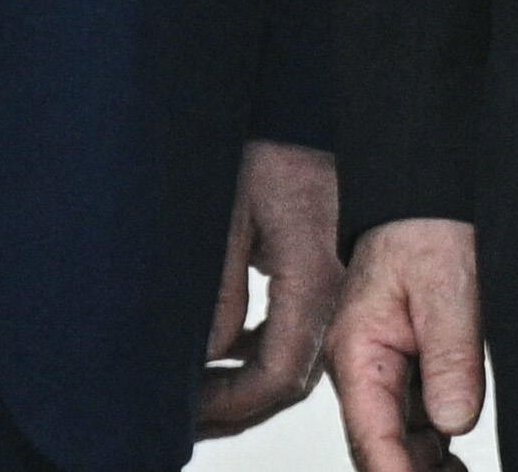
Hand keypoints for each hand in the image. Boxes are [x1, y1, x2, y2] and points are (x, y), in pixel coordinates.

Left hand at [198, 140, 345, 435]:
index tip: (185, 412)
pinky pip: (294, 330)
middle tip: (183, 418)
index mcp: (314, 277)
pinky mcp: (321, 267)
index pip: (279, 375)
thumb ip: (218, 293)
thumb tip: (205, 356)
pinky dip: (257, 353)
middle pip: (291, 379)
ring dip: (245, 384)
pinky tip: (223, 353)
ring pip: (295, 359)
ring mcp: (332, 280)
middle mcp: (334, 288)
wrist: (295, 99)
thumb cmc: (262, 145)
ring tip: (195, 396)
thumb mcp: (225, 216)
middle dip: (236, 407)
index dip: (230, 404)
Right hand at [331, 216, 485, 471]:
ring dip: (428, 463)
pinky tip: (457, 460)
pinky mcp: (410, 364)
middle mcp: (365, 369)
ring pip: (404, 439)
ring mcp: (387, 370)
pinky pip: (421, 417)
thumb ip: (451, 356)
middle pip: (384, 448)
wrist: (423, 195)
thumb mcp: (446, 286)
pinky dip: (438, 445)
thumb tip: (456, 422)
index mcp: (358, 352)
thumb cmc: (423, 226)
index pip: (373, 438)